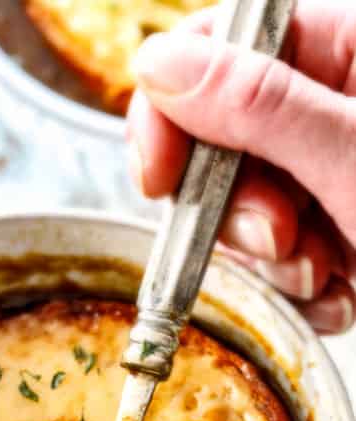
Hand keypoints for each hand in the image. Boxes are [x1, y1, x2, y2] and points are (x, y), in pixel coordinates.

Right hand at [127, 0, 355, 334]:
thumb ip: (259, 105)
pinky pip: (279, 271)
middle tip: (279, 236)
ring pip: (242, 223)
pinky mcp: (335, 241)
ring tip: (327, 269)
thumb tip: (160, 64)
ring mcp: (326, 182)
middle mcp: (325, 112)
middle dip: (235, 212)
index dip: (169, 113)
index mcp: (340, 51)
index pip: (215, 52)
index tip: (158, 176)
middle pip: (217, 151)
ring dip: (274, 264)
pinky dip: (302, 295)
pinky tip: (345, 291)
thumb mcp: (354, 150)